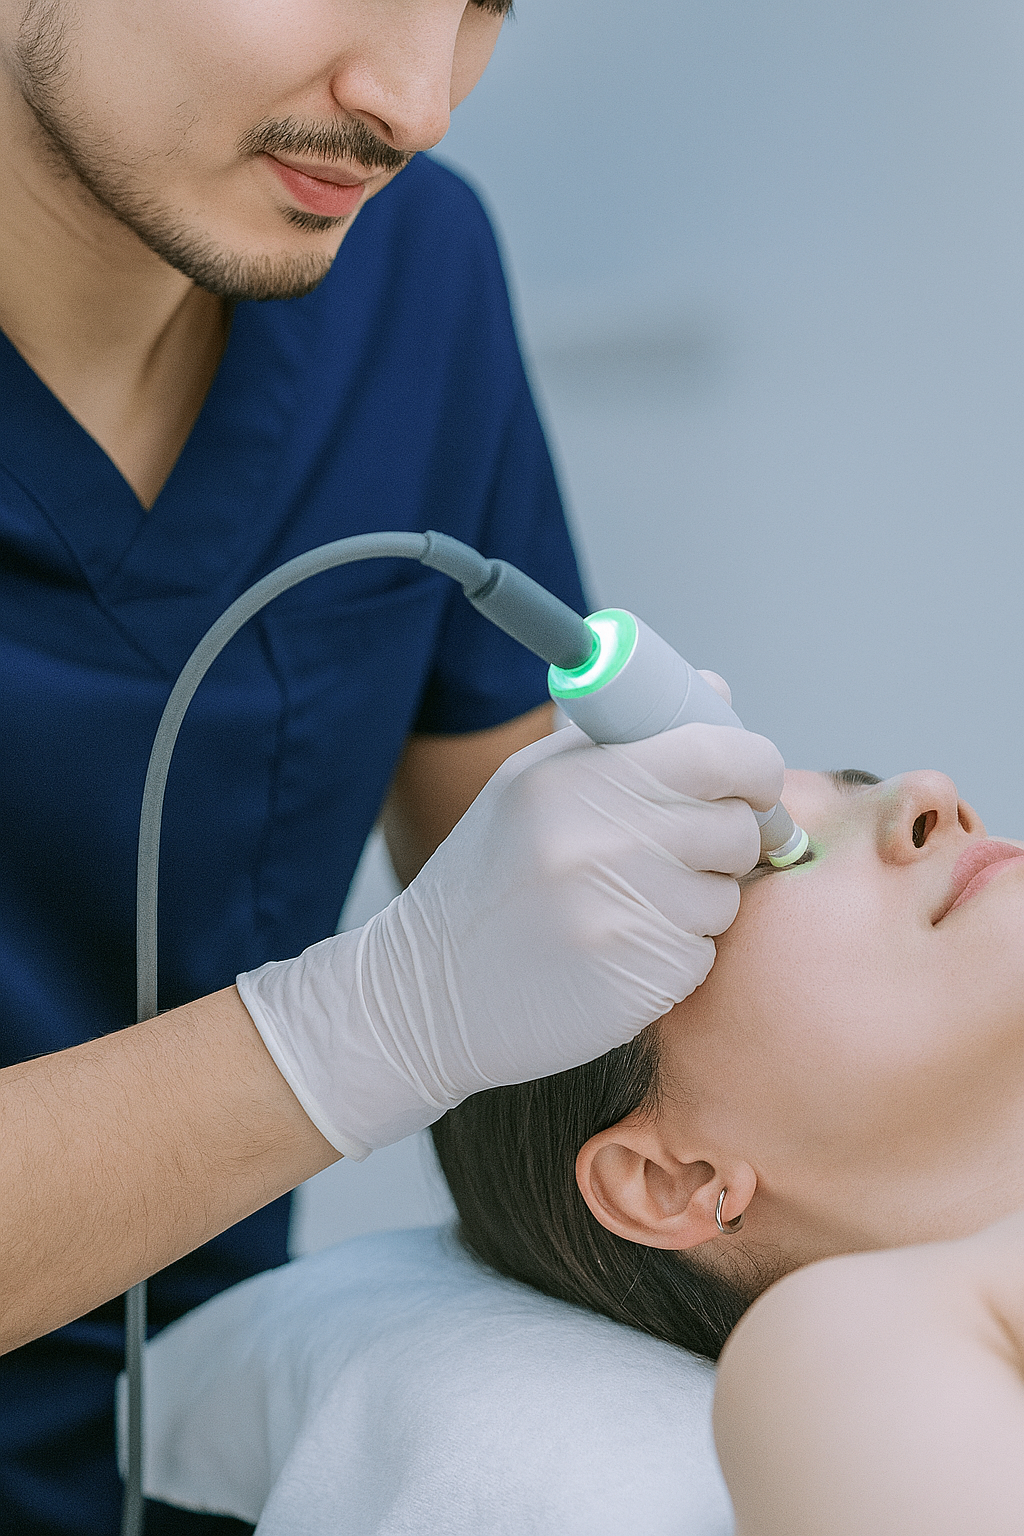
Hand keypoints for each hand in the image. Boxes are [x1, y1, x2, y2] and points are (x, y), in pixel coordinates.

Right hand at [237, 722, 783, 1155]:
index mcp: (579, 781)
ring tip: (625, 905)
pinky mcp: (639, 982)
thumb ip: (624, 737)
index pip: (720, 755)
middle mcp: (603, 845)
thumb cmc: (488, 879)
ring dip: (697, 900)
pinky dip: (675, 952)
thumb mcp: (532, 785)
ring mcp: (622, 919)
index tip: (750, 782)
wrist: (426, 993)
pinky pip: (703, 954)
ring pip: (726, 897)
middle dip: (724, 838)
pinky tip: (618, 950)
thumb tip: (718, 691)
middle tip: (677, 851)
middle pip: (737, 828)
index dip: (754, 767)